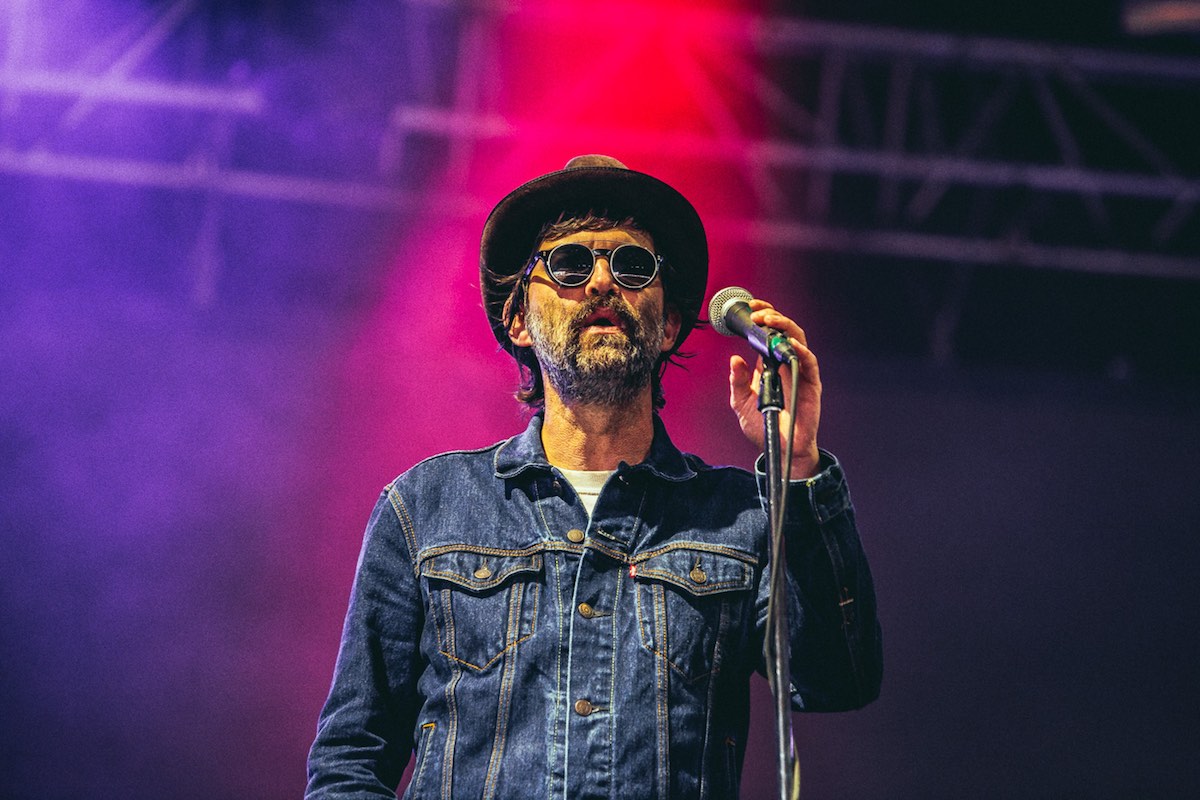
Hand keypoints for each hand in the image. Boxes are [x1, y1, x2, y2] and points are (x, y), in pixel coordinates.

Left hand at [728, 299, 821, 478]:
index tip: (749, 308)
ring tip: (770, 321)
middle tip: (757, 313)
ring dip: (785, 327)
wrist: (779, 448)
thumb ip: (737, 381)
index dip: (762, 317)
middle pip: (784, 330)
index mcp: (768, 364)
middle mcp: (785, 364)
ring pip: (798, 340)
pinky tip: (790, 345)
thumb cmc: (762, 426)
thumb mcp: (740, 403)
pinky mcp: (810, 384)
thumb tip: (735, 359)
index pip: (768, 333)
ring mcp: (799, 372)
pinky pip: (809, 363)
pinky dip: (801, 351)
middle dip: (772, 316)